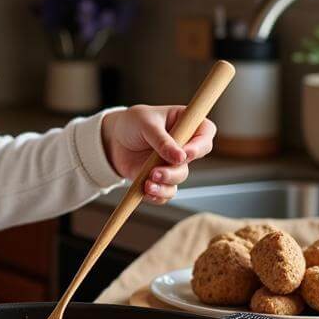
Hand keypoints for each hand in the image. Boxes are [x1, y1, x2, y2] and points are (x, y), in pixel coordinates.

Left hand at [100, 105, 215, 203]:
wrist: (113, 140)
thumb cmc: (132, 123)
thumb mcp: (145, 124)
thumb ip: (162, 140)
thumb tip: (180, 157)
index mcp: (185, 122)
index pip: (205, 132)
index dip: (200, 145)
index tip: (186, 154)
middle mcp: (183, 144)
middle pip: (194, 159)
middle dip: (176, 168)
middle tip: (157, 171)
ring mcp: (173, 162)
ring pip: (179, 177)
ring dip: (165, 183)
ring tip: (148, 182)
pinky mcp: (162, 178)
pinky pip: (167, 192)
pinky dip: (158, 195)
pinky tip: (146, 190)